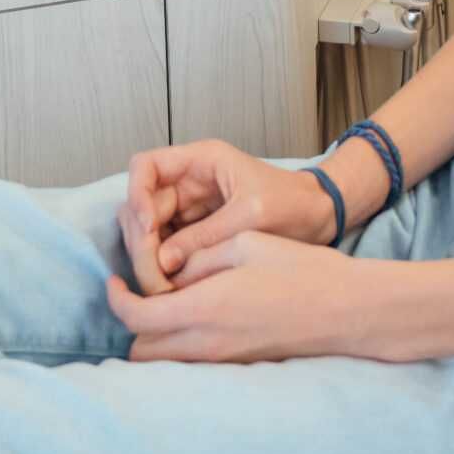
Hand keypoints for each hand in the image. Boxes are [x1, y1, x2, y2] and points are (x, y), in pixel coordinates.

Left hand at [108, 230, 388, 363]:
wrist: (344, 310)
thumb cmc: (301, 270)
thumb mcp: (246, 242)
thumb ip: (200, 255)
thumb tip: (170, 270)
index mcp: (206, 306)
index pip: (139, 318)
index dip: (117, 300)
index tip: (114, 280)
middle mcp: (208, 342)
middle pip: (142, 352)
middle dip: (134, 323)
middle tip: (143, 289)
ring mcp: (223, 360)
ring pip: (165, 362)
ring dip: (156, 336)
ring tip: (171, 300)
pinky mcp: (237, 366)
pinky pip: (191, 362)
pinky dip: (181, 344)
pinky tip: (199, 312)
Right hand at [118, 138, 338, 293]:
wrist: (317, 219)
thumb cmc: (292, 204)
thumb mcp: (250, 216)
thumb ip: (206, 236)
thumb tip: (162, 262)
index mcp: (201, 162)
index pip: (145, 166)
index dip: (137, 194)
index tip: (148, 227)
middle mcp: (188, 184)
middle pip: (140, 208)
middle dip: (142, 243)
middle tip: (156, 279)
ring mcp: (188, 211)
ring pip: (147, 234)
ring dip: (149, 262)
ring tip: (165, 291)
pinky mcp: (192, 237)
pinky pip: (164, 252)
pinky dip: (162, 272)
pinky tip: (173, 291)